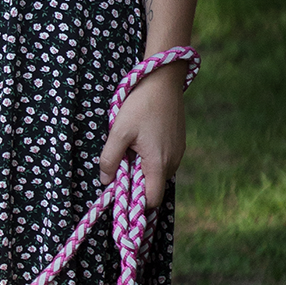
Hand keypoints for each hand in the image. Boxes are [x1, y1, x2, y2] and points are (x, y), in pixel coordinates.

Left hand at [98, 63, 186, 207]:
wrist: (163, 81)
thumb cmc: (140, 105)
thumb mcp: (118, 132)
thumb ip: (110, 159)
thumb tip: (105, 181)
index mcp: (158, 163)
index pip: (152, 200)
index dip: (136, 203)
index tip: (120, 191)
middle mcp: (173, 162)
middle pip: (154, 187)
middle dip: (136, 183)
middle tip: (122, 163)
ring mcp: (179, 153)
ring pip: (159, 174)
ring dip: (143, 170)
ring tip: (132, 148)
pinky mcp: (179, 144)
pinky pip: (164, 162)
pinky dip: (151, 160)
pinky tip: (142, 141)